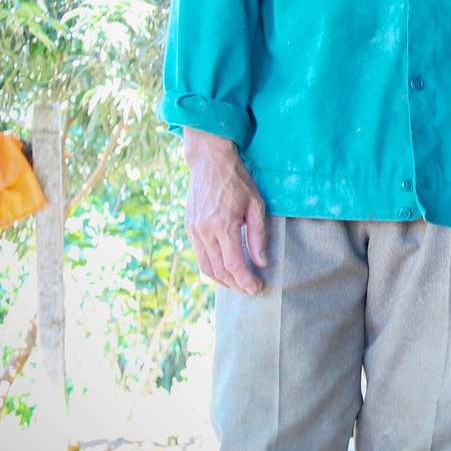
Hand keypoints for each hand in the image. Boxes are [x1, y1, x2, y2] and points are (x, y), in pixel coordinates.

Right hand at [183, 128, 268, 293]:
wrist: (209, 162)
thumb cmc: (237, 181)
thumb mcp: (256, 205)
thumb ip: (258, 235)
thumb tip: (261, 262)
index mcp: (223, 225)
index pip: (233, 264)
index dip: (245, 280)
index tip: (257, 288)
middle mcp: (204, 231)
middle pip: (218, 270)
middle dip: (235, 284)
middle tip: (250, 289)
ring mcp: (194, 230)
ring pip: (206, 266)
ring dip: (222, 279)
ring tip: (238, 283)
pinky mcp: (189, 228)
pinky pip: (199, 255)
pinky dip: (212, 266)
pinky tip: (225, 267)